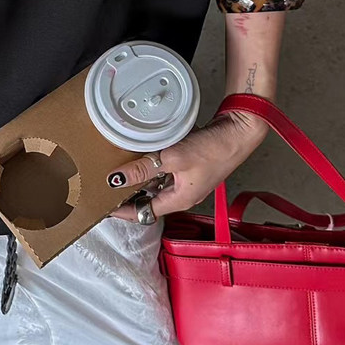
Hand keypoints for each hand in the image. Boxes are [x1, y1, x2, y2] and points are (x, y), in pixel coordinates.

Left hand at [108, 107, 268, 221]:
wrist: (239, 132)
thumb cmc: (213, 149)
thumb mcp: (174, 158)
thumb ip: (144, 168)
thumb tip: (117, 179)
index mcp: (179, 200)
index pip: (144, 212)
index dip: (123, 211)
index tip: (104, 207)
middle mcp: (183, 194)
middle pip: (149, 200)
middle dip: (129, 194)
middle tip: (108, 186)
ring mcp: (188, 181)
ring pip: (157, 185)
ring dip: (140, 179)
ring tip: (120, 170)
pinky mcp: (191, 167)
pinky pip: (166, 172)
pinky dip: (152, 167)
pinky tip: (143, 155)